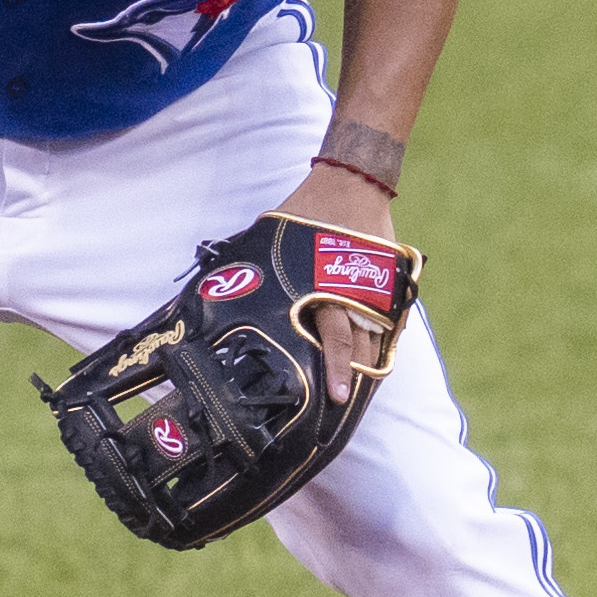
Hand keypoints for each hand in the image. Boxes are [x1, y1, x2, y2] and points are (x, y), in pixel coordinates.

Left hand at [272, 162, 397, 403]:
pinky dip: (377, 344)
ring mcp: (376, 291)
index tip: (336, 398)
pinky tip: (367, 363)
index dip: (336, 372)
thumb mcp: (270, 241)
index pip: (336, 339)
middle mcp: (354, 294)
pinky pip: (385, 324)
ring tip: (354, 396)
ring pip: (375, 341)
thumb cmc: (304, 214)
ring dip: (365, 367)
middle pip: (360, 349)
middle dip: (351, 379)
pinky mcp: (388, 286)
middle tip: (341, 411)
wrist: (350, 185)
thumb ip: (248, 271)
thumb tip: (207, 290)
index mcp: (326, 287)